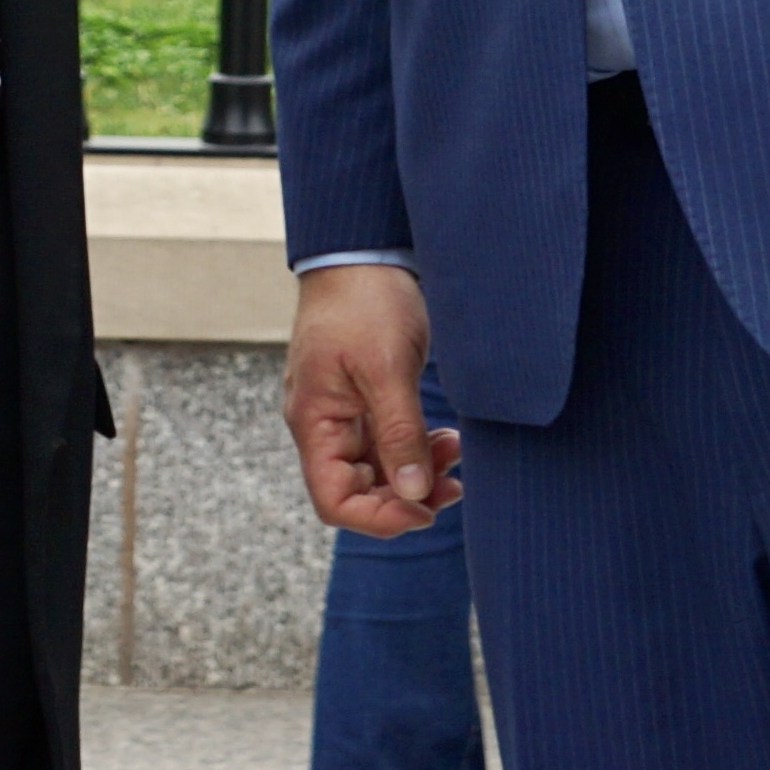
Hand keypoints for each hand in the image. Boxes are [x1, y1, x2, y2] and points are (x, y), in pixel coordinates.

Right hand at [286, 263, 462, 538]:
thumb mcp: (387, 369)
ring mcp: (343, 412)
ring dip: (417, 472)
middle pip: (358, 490)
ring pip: (378, 469)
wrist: (363, 252)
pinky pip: (387, 442)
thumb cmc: (365, 303)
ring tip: (455, 453)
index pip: (334, 500)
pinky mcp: (365, 398)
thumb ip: (399, 434)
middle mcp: (323, 424)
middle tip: (454, 485)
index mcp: (315, 421)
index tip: (424, 509)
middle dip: (407, 496)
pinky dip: (416, 448)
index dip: (378, 517)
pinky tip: (445, 438)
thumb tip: (414, 494)